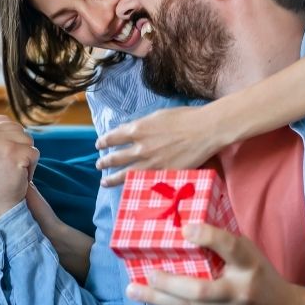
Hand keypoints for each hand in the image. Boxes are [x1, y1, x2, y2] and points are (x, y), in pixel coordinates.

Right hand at [0, 116, 38, 226]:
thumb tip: (0, 123)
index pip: (4, 121)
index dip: (11, 138)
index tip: (2, 156)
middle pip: (17, 129)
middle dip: (19, 147)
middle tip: (7, 166)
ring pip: (27, 139)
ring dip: (26, 156)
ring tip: (12, 171)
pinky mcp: (12, 153)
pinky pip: (34, 153)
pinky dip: (32, 167)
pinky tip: (20, 177)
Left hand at [94, 105, 232, 186]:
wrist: (205, 130)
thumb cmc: (186, 118)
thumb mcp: (158, 116)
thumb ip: (141, 125)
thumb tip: (129, 130)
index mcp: (138, 130)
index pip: (113, 137)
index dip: (103, 142)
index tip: (99, 145)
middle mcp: (140, 147)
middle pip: (115, 158)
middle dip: (104, 162)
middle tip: (99, 165)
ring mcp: (151, 163)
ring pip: (125, 174)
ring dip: (112, 178)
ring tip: (105, 181)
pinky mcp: (163, 174)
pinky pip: (144, 183)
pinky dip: (134, 186)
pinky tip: (129, 189)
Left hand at [125, 223, 304, 304]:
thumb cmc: (259, 275)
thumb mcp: (250, 254)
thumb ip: (224, 245)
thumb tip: (185, 228)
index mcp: (250, 264)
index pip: (231, 248)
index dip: (209, 237)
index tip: (186, 228)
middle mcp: (240, 290)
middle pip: (202, 290)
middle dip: (171, 282)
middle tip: (150, 272)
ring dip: (158, 298)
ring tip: (133, 289)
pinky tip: (149, 297)